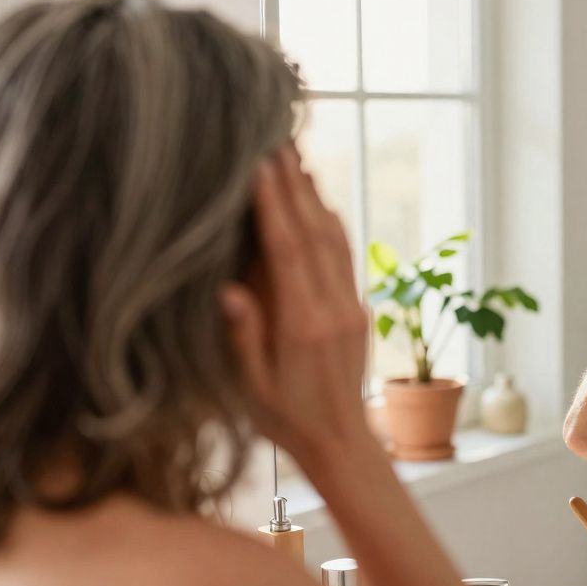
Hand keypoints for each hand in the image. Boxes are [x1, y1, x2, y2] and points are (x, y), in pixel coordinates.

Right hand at [220, 145, 374, 469]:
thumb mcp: (253, 387)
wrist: (341, 442)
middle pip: (313, 236)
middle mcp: (333, 310)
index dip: (275, 206)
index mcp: (304, 326)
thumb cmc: (286, 420)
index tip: (261, 166)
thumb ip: (244, 338)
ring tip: (298, 159)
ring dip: (315, 198)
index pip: (288, 253)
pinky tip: (320, 203)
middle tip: (278, 143)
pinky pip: (344, 259)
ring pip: (334, 242)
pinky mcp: (356, 311)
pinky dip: (331, 225)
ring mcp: (350, 308)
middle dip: (294, 187)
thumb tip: (230, 289)